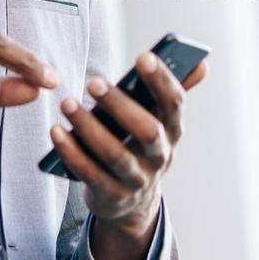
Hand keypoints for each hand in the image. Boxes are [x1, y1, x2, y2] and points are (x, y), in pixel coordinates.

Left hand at [49, 53, 209, 259]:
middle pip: (147, 131)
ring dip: (88, 127)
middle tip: (93, 82)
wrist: (132, 203)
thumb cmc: (140, 146)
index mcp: (173, 131)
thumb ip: (171, 92)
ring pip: (115, 154)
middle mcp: (160, 156)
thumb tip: (202, 63)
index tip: (143, 56)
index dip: (161, 80)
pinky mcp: (113, 196)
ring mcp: (137, 180)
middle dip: (120, 105)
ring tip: (67, 103)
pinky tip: (56, 132)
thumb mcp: (159, 123)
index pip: (174, 103)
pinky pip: (90, 174)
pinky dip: (71, 152)